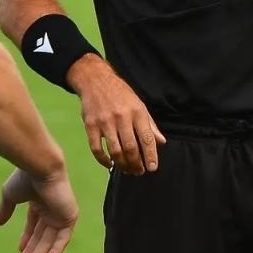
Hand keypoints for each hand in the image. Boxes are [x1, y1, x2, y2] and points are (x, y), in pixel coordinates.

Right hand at [0, 167, 78, 252]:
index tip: (19, 250)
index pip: (34, 225)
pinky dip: (57, 250)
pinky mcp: (70, 216)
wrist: (40, 167)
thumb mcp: (10, 196)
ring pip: (51, 239)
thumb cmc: (24, 178)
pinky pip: (64, 238)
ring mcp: (61, 213)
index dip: (27, 238)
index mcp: (39, 201)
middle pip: (42, 235)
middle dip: (32, 250)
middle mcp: (52, 208)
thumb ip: (4, 210)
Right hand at [68, 55, 165, 174]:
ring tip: (126, 170)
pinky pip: (96, 148)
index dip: (150, 155)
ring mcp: (104, 122)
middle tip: (138, 172)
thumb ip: (150, 125)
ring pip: (115, 151)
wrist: (95, 80)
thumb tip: (161, 142)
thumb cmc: (120, 94)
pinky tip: (109, 164)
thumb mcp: (139, 105)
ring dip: (122, 165)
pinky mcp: (90, 125)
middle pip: (130, 148)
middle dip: (136, 164)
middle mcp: (121, 117)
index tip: (152, 168)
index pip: (146, 138)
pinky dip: (103, 160)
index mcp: (137, 112)